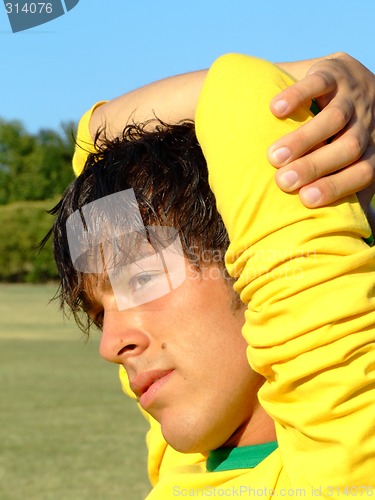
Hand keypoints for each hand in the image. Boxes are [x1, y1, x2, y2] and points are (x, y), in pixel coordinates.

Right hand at [268, 53, 374, 213]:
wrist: (350, 76)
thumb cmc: (343, 129)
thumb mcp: (354, 154)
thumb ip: (350, 183)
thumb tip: (347, 229)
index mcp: (373, 147)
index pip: (362, 171)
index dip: (337, 186)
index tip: (306, 200)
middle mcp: (367, 122)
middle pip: (347, 148)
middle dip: (315, 166)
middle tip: (283, 182)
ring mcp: (352, 95)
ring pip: (333, 118)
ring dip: (304, 139)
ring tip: (273, 156)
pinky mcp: (334, 71)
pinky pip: (318, 82)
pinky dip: (297, 95)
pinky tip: (276, 110)